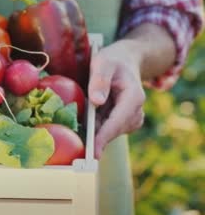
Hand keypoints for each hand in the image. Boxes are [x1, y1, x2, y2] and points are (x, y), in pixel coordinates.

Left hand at [88, 39, 145, 158]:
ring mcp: (130, 118)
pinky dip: (95, 130)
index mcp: (134, 97)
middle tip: (78, 153)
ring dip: (94, 134)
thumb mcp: (104, 63)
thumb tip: (96, 101)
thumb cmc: (113, 60)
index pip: (118, 122)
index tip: (93, 152)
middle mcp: (135, 111)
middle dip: (96, 140)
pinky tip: (83, 126)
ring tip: (78, 133)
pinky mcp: (122, 121)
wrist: (124, 61)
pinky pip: (106, 129)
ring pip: (109, 132)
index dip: (104, 138)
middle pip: (114, 131)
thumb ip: (100, 80)